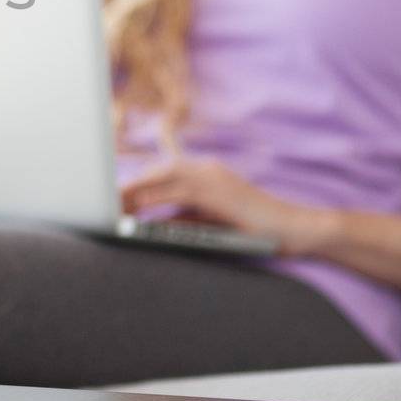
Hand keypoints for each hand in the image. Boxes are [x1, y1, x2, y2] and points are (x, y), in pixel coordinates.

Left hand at [119, 156, 335, 256]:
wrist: (297, 230)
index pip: (163, 173)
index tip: (113, 196)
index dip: (137, 183)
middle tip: (103, 200)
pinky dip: (158, 198)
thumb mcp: (214, 222)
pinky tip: (140, 209)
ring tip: (113, 205)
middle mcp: (207, 170)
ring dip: (138, 190)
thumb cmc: (256, 230)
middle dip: (130, 185)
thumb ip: (187, 219)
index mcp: (206, 174)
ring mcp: (215, 178)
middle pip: (158, 171)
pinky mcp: (221, 193)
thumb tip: (156, 224)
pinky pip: (181, 192)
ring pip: (165, 177)